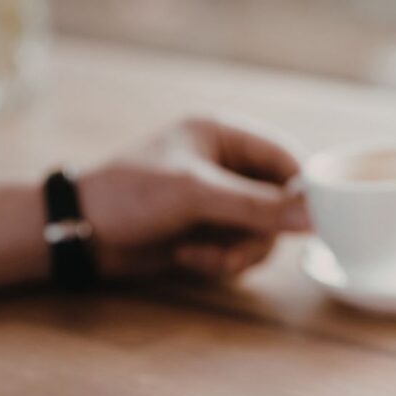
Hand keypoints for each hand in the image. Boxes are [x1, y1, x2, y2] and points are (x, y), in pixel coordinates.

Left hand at [79, 117, 308, 278]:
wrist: (79, 235)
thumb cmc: (130, 196)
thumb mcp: (196, 196)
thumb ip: (258, 206)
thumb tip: (315, 217)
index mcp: (224, 135)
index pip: (287, 159)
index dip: (301, 192)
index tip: (306, 223)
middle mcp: (228, 165)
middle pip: (281, 201)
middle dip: (261, 232)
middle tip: (238, 249)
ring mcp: (221, 199)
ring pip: (264, 232)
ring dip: (240, 251)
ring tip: (206, 257)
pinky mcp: (212, 229)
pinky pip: (244, 248)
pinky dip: (223, 259)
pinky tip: (189, 257)